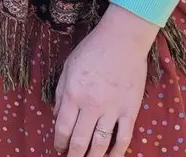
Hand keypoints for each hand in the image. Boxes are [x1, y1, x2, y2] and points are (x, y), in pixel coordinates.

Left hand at [53, 5, 158, 156]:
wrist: (122, 39)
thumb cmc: (92, 49)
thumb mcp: (68, 67)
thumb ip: (60, 92)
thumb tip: (56, 115)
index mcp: (73, 94)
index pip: (62, 128)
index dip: (59, 143)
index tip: (58, 148)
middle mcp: (90, 105)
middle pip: (79, 141)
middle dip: (73, 155)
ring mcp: (111, 109)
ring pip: (100, 144)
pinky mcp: (130, 110)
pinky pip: (123, 137)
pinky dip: (117, 152)